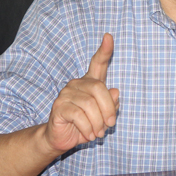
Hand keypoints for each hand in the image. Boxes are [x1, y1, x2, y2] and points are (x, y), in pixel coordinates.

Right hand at [42, 33, 118, 154]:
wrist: (61, 138)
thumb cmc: (85, 125)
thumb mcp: (103, 117)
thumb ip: (111, 104)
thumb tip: (116, 92)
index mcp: (90, 82)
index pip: (98, 62)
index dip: (105, 50)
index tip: (109, 36)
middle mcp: (77, 84)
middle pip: (99, 88)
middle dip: (108, 109)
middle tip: (110, 125)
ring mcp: (66, 94)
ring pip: (89, 104)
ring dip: (98, 122)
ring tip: (98, 133)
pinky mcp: (59, 106)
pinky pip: (78, 115)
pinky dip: (88, 128)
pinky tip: (89, 135)